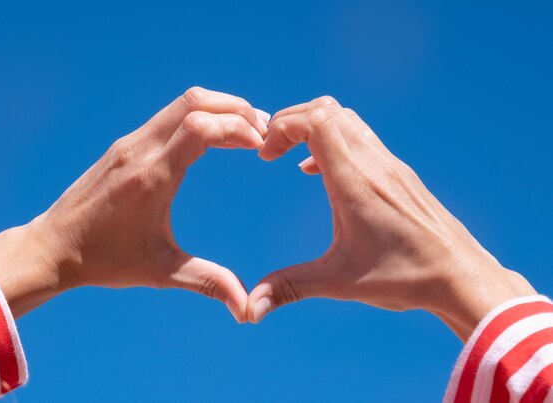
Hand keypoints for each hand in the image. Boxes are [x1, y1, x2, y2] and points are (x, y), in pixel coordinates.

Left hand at [0, 87, 269, 321]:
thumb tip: (247, 310)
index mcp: (151, 177)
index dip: (237, 127)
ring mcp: (129, 143)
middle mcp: (140, 150)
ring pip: (182, 103)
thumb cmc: (105, 260)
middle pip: (195, 101)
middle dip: (236, 109)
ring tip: (247, 131)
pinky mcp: (124, 146)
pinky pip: (169, 117)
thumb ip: (208, 282)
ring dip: (219, 109)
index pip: (200, 127)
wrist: (52, 247)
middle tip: (264, 130)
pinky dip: (199, 117)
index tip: (261, 146)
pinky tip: (214, 138)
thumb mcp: (160, 272)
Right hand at [247, 96, 535, 339]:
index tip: (265, 157)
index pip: (316, 120)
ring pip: (346, 117)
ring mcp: (390, 164)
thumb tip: (251, 308)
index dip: (282, 127)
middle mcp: (374, 163)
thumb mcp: (340, 281)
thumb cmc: (404, 277)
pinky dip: (332, 139)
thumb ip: (291, 287)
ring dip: (313, 126)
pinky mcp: (399, 172)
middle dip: (290, 121)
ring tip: (290, 154)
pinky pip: (361, 136)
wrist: (461, 276)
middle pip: (326, 109)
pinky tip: (319, 172)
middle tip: (271, 150)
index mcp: (355, 182)